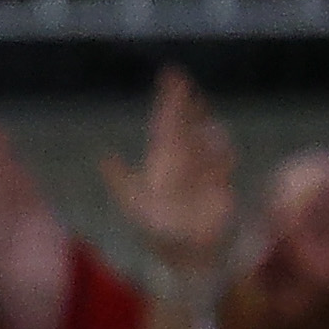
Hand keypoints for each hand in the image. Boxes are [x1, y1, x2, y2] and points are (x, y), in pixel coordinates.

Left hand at [97, 63, 237, 281]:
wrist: (185, 253)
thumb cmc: (157, 232)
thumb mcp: (135, 206)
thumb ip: (122, 180)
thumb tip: (104, 157)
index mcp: (161, 160)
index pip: (165, 122)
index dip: (169, 99)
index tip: (170, 74)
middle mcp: (181, 160)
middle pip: (187, 123)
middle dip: (188, 103)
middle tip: (186, 85)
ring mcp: (202, 169)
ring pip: (209, 137)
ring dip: (207, 133)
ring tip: (202, 139)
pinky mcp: (220, 182)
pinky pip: (224, 160)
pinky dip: (221, 158)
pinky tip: (217, 167)